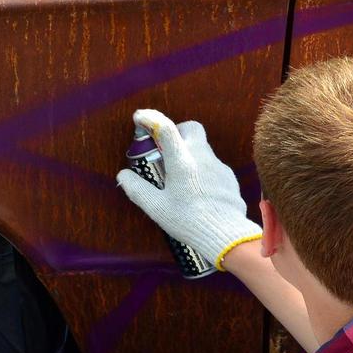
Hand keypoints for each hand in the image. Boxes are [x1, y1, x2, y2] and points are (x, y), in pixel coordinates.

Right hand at [116, 109, 260, 269]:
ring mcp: (219, 167)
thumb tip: (123, 175)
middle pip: (191, 128)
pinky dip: (202, 171)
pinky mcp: (230, 178)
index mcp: (183, 162)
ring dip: (189, 154)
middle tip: (165, 149)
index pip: (166, 129)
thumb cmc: (188, 221)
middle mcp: (203, 158)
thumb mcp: (157, 208)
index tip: (140, 117)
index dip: (151, 118)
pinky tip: (198, 192)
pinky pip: (213, 167)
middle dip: (177, 131)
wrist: (226, 236)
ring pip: (203, 148)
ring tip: (180, 178)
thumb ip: (138, 189)